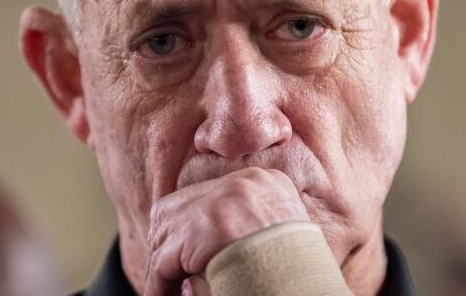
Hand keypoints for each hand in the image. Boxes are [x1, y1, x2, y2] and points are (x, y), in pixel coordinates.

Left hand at [144, 167, 309, 295]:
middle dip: (167, 244)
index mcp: (264, 182)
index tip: (179, 255)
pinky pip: (164, 260)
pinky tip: (163, 294)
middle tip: (168, 274)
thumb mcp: (279, 234)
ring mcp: (221, 204)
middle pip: (177, 207)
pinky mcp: (203, 231)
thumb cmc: (296, 272)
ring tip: (166, 288)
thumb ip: (246, 223)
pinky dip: (159, 283)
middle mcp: (241, 184)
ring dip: (162, 265)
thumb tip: (203, 242)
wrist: (306, 288)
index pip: (205, 194)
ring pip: (166, 233)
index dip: (186, 228)